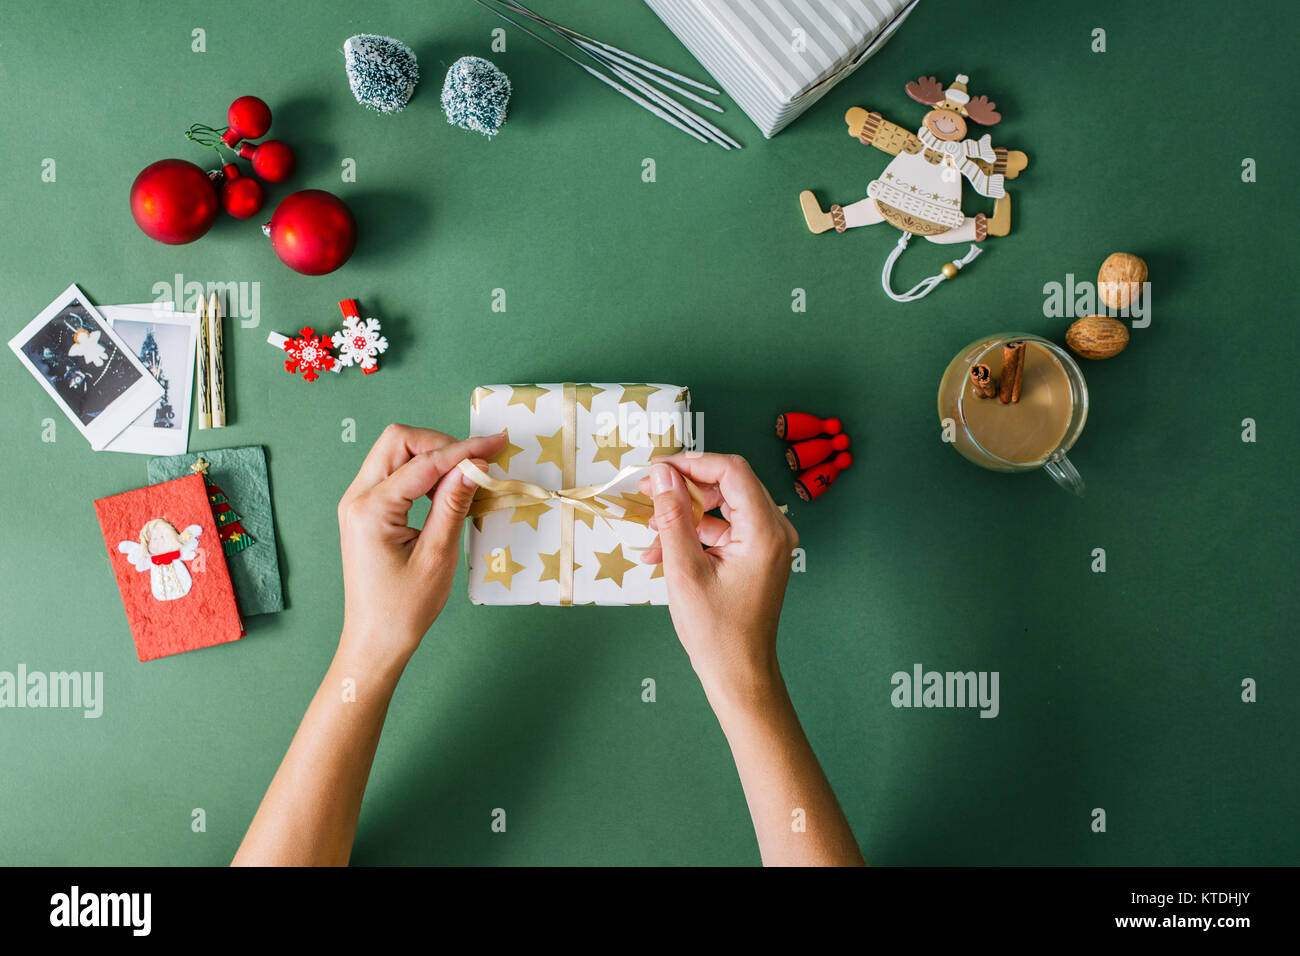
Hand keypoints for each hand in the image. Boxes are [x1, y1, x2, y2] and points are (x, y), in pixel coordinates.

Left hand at [336, 424, 505, 669]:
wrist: (375, 640)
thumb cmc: (404, 608)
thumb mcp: (438, 556)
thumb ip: (454, 504)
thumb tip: (475, 466)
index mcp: (371, 509)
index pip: (423, 463)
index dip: (464, 450)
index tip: (497, 444)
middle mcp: (356, 498)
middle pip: (398, 440)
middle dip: (440, 444)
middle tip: (476, 463)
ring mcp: (357, 502)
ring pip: (394, 452)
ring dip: (431, 456)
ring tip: (465, 477)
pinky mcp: (365, 510)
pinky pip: (393, 472)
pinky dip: (421, 471)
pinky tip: (446, 489)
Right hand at [637, 453, 798, 705]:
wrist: (740, 674)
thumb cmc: (716, 631)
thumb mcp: (684, 570)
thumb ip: (672, 517)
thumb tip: (661, 474)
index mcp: (764, 531)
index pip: (731, 471)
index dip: (691, 462)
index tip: (656, 469)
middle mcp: (775, 531)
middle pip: (729, 484)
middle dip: (684, 486)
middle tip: (646, 491)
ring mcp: (769, 543)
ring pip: (723, 506)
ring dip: (685, 513)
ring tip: (648, 531)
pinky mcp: (758, 555)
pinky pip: (725, 529)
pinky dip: (695, 534)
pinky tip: (660, 552)